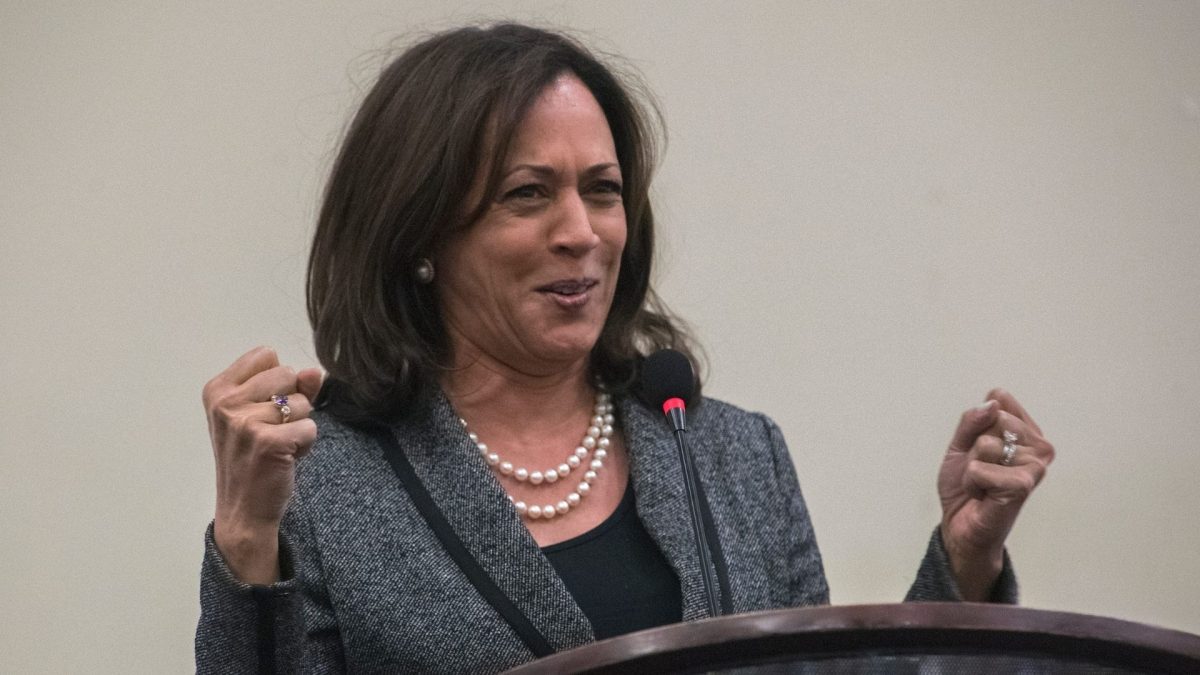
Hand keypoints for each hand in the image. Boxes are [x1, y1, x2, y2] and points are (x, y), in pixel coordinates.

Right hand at [202, 346, 322, 583]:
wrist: (243, 510)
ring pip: (302, 402)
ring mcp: (244, 423)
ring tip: (278, 445)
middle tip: (273, 430)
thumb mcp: (262, 415)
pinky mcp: (267, 442)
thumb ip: (291, 387)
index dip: (277, 379)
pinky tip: (286, 457)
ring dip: (299, 424)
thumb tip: (314, 371)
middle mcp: (225, 403)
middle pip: (287, 373)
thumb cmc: (253, 458)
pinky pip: (310, 427)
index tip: (263, 407)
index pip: (266, 354)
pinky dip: (306, 443)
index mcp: (218, 390)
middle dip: (291, 401)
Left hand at [937, 389, 1054, 600]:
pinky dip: (972, 482)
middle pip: (993, 418)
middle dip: (974, 445)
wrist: (961, 524)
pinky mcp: (1024, 485)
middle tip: (981, 469)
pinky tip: (984, 495)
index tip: (979, 447)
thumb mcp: (960, 444)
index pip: (998, 399)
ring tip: (982, 484)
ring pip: (985, 443)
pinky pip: (981, 468)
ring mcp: (1035, 466)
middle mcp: (1040, 446)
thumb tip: (993, 404)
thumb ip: (972, 421)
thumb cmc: (967, 485)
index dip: (976, 423)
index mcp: (1028, 431)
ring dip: (972, 466)